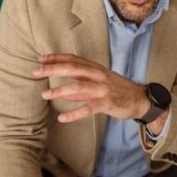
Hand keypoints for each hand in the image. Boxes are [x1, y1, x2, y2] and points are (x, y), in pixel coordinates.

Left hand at [34, 53, 148, 122]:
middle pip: (73, 68)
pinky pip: (88, 108)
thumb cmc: (119, 91)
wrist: (141, 100)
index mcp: (96, 69)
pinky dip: (74, 113)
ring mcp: (103, 89)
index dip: (57, 58)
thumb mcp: (101, 84)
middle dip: (53, 69)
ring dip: (60, 90)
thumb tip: (65, 93)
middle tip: (36, 72)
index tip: (41, 59)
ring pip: (78, 86)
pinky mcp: (107, 103)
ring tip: (44, 94)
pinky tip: (62, 118)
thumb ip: (83, 89)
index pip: (74, 59)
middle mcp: (98, 76)